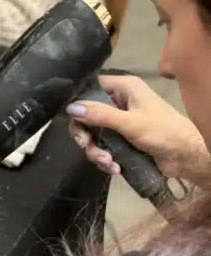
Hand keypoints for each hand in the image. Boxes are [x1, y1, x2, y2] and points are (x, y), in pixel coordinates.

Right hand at [66, 74, 210, 181]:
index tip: (70, 118)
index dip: (78, 101)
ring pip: (94, 135)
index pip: (91, 87)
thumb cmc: (162, 131)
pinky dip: (106, 159)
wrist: (185, 157)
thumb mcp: (130, 123)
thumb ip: (100, 115)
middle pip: (87, 115)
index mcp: (124, 88)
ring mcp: (120, 122)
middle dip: (86, 135)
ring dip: (97, 152)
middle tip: (87, 146)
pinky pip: (103, 147)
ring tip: (108, 163)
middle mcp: (120, 102)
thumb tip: (70, 108)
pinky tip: (115, 168)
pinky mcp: (122, 140)